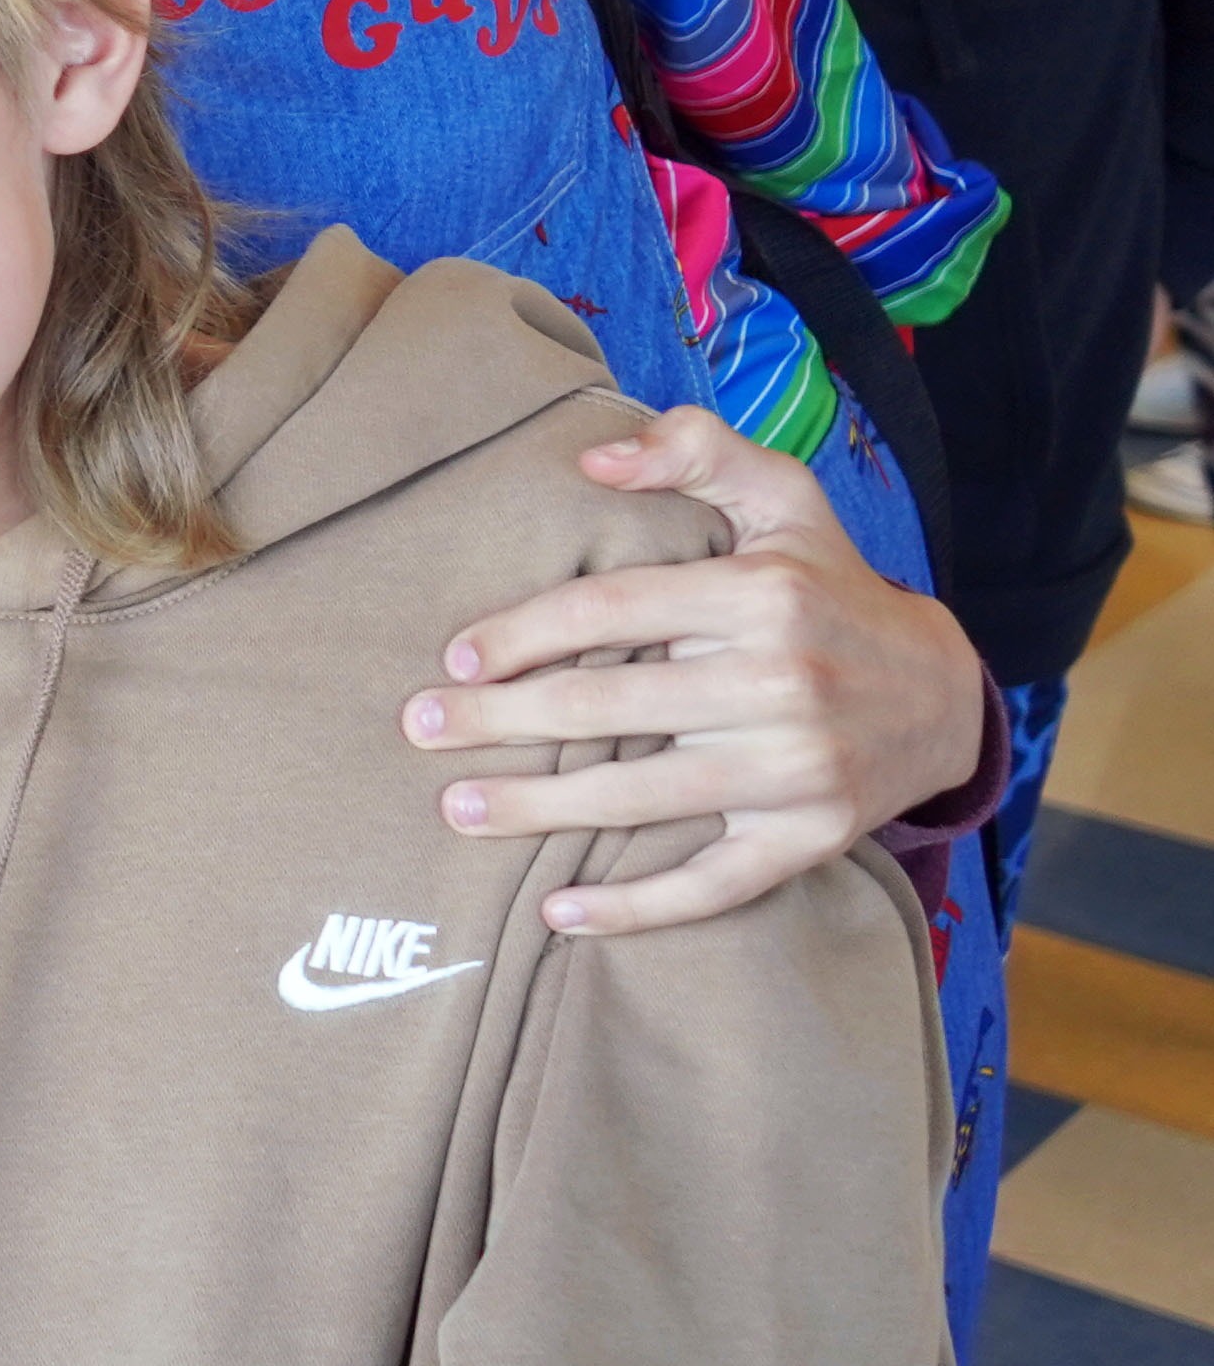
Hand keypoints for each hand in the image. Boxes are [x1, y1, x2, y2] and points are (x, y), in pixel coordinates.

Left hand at [402, 406, 991, 934]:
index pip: (608, 612)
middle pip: (607, 707)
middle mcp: (781, 682)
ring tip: (457, 807)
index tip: (453, 655)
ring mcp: (797, 769)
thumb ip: (697, 449)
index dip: (519, 633)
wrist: (944, 695)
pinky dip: (636, 908)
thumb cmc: (830, 587)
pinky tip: (560, 916)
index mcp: (760, 596)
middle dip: (499, 720)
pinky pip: (713, 884)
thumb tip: (592, 459)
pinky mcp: (812, 837)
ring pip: (641, 797)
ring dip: (538, 808)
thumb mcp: (783, 497)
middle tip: (419, 728)